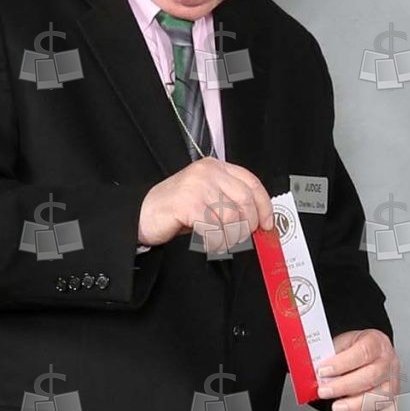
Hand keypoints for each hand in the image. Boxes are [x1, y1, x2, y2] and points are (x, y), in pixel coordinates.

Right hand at [138, 158, 274, 253]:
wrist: (142, 213)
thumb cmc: (175, 208)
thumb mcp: (207, 197)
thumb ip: (230, 201)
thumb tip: (258, 221)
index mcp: (216, 167)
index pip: (252, 183)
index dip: (264, 206)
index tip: (267, 224)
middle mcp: (208, 172)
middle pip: (246, 201)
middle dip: (248, 226)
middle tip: (240, 238)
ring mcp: (198, 186)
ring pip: (232, 217)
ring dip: (230, 237)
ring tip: (220, 241)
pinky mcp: (188, 203)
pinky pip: (215, 228)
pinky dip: (216, 242)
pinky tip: (209, 243)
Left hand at [318, 328, 398, 410]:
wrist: (368, 353)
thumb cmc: (353, 350)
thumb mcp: (340, 344)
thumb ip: (329, 356)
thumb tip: (313, 372)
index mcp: (376, 342)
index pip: (363, 352)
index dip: (342, 364)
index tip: (323, 371)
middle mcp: (388, 362)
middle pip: (371, 376)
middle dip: (344, 387)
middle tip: (324, 392)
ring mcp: (394, 381)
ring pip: (381, 397)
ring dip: (356, 405)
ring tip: (337, 408)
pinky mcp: (394, 399)